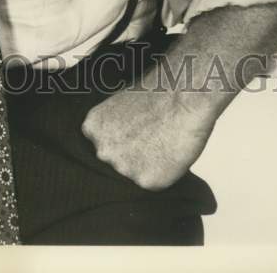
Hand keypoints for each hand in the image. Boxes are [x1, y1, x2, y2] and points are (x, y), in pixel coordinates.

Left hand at [81, 85, 215, 190]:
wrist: (184, 98)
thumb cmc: (157, 93)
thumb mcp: (119, 102)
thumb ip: (111, 125)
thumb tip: (114, 138)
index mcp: (92, 128)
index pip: (100, 145)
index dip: (119, 140)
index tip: (132, 134)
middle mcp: (103, 151)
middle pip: (114, 161)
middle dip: (129, 154)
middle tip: (148, 139)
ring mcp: (122, 167)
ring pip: (133, 174)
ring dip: (144, 165)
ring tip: (161, 142)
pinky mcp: (145, 181)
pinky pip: (153, 182)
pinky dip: (162, 173)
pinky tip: (169, 153)